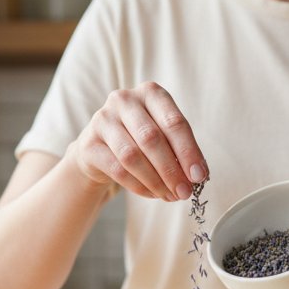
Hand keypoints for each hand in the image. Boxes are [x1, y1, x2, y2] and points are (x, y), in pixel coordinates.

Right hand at [68, 81, 208, 201]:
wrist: (100, 149)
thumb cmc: (139, 140)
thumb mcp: (163, 136)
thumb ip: (180, 150)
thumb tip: (198, 175)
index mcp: (150, 93)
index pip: (173, 122)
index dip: (188, 151)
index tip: (199, 176)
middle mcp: (124, 100)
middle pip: (152, 138)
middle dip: (172, 170)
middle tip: (184, 192)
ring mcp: (103, 119)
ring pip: (132, 156)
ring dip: (156, 181)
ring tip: (170, 196)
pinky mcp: (89, 143)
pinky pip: (118, 170)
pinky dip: (139, 186)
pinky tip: (153, 194)